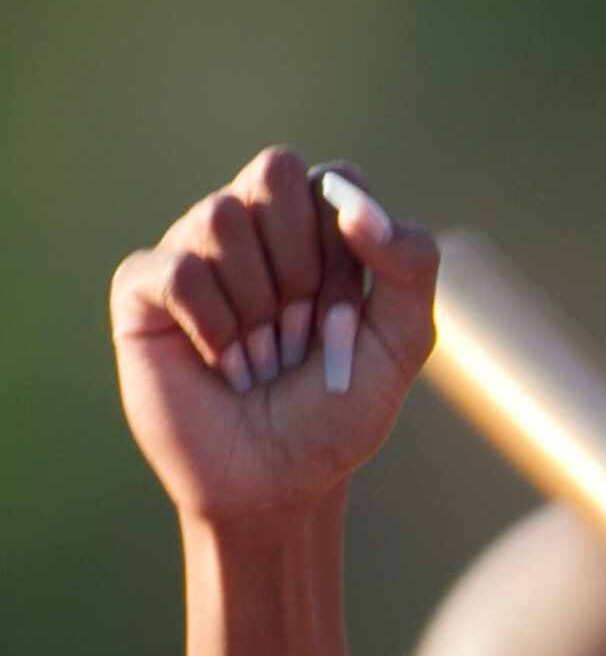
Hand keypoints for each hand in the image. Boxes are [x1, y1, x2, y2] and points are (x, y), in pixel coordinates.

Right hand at [111, 148, 438, 523]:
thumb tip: (357, 208)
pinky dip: (213, 326)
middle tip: (299, 328)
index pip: (334, 178)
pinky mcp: (143, 288)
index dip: (347, 243)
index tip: (349, 307)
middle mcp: (253, 228)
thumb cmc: (338, 408)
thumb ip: (411, 264)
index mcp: (316, 229)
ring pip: (222, 215)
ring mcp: (194, 251)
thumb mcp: (403, 342)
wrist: (279, 482)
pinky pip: (178, 271)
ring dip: (256, 302)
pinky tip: (219, 359)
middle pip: (275, 173)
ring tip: (258, 350)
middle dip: (302, 262)